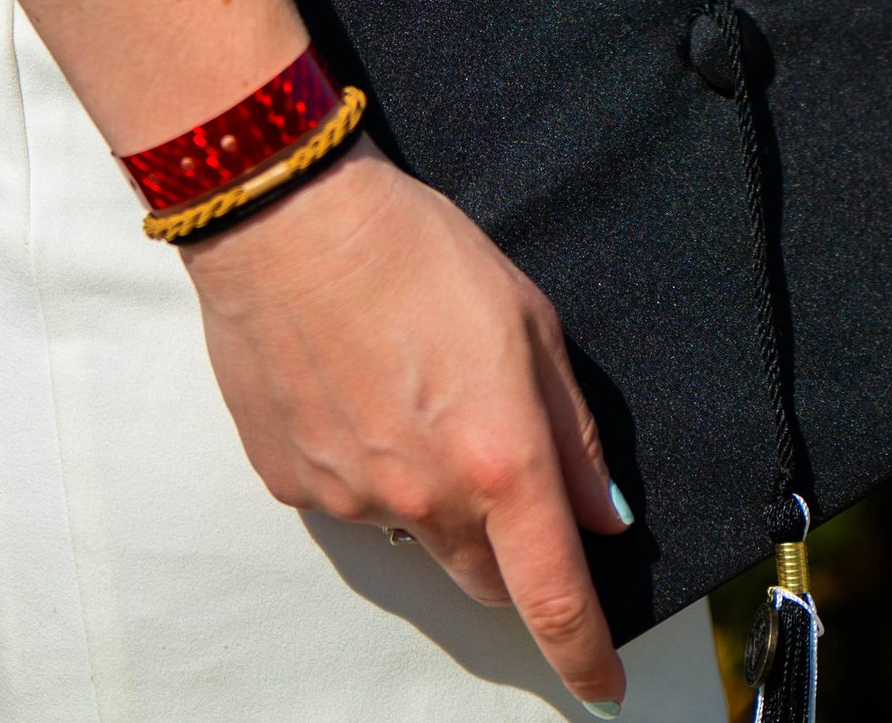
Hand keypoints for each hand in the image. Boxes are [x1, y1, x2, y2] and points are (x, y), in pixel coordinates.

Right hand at [182, 139, 631, 712]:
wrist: (287, 215)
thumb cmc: (412, 247)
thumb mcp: (528, 319)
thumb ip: (571, 431)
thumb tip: (603, 514)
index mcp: (500, 461)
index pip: (554, 599)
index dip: (585, 655)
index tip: (603, 686)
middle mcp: (426, 500)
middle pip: (484, 580)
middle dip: (505, 550)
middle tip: (495, 461)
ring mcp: (352, 499)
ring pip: (413, 534)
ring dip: (427, 493)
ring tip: (407, 386)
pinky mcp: (293, 485)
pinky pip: (347, 500)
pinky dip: (363, 466)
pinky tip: (353, 388)